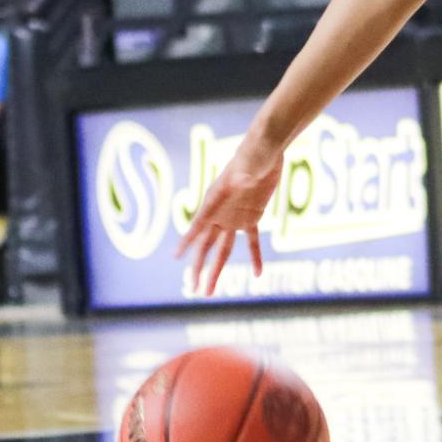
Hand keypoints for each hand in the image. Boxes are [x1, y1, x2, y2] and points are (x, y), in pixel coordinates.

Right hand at [175, 128, 284, 294]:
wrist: (265, 149)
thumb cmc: (255, 152)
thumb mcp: (249, 162)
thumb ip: (245, 171)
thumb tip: (243, 178)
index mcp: (215, 200)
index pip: (198, 223)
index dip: (187, 240)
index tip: (176, 257)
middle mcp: (220, 212)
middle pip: (205, 245)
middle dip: (199, 267)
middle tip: (194, 289)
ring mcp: (234, 216)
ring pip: (223, 249)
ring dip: (216, 270)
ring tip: (208, 292)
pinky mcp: (251, 217)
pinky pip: (251, 241)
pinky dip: (255, 257)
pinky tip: (258, 274)